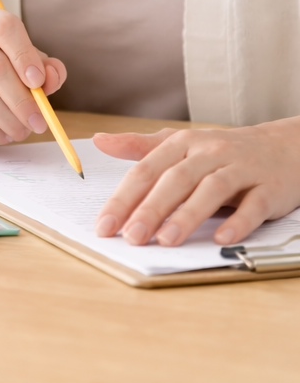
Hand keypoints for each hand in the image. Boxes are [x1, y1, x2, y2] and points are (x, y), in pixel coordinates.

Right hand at [0, 6, 66, 148]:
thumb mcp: (25, 67)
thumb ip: (45, 70)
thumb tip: (53, 76)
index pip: (4, 27)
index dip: (24, 55)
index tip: (39, 83)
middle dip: (22, 100)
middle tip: (38, 122)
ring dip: (9, 120)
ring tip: (22, 131)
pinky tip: (2, 135)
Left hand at [93, 119, 299, 245]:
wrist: (284, 146)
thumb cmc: (223, 152)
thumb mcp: (182, 144)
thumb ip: (141, 147)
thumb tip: (100, 141)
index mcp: (183, 143)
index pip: (147, 170)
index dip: (124, 198)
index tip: (105, 225)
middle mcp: (210, 152)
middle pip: (176, 179)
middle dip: (151, 209)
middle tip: (131, 237)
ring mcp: (241, 169)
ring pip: (212, 190)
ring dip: (187, 215)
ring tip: (166, 240)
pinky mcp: (269, 188)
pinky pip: (253, 205)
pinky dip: (238, 222)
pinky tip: (220, 239)